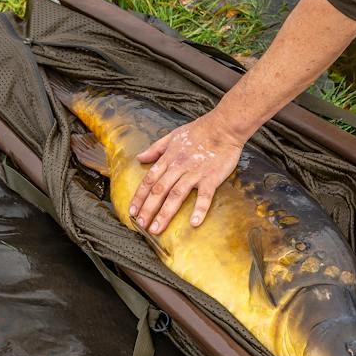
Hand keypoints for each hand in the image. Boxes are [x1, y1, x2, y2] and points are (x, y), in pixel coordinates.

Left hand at [129, 111, 244, 234]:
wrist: (223, 126)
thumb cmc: (199, 130)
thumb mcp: (172, 136)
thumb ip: (155, 149)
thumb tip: (140, 158)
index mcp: (168, 159)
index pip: (149, 181)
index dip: (139, 197)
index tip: (132, 211)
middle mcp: (178, 168)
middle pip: (159, 191)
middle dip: (148, 209)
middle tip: (141, 225)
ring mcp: (195, 174)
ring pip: (176, 195)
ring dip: (165, 213)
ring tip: (157, 229)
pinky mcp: (211, 178)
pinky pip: (205, 196)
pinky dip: (199, 209)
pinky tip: (194, 223)